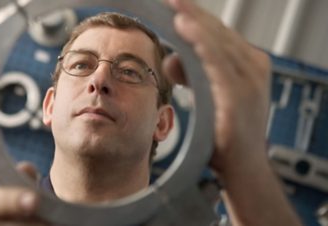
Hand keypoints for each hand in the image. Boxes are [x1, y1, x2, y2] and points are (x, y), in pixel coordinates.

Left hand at [164, 0, 270, 173]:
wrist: (243, 166)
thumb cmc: (225, 134)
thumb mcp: (207, 97)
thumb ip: (192, 74)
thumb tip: (171, 59)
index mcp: (246, 65)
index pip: (217, 33)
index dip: (194, 17)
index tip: (174, 5)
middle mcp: (252, 66)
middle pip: (217, 32)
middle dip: (192, 13)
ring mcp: (249, 78)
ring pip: (217, 41)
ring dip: (194, 21)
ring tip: (174, 5)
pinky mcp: (239, 93)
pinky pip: (217, 61)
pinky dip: (201, 42)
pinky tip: (184, 27)